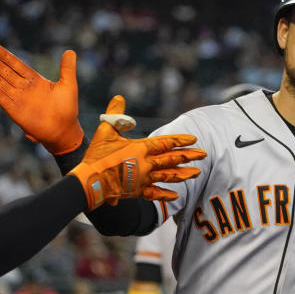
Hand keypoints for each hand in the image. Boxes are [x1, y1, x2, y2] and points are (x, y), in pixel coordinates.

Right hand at [0, 45, 82, 154]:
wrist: (64, 131)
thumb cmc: (68, 109)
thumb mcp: (69, 86)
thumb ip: (67, 69)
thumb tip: (70, 51)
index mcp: (35, 81)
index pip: (18, 66)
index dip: (7, 57)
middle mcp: (24, 89)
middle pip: (6, 73)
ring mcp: (18, 99)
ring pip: (1, 84)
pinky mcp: (15, 111)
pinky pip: (2, 99)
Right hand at [69, 96, 206, 209]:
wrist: (90, 181)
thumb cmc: (97, 156)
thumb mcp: (106, 131)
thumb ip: (115, 115)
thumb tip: (120, 98)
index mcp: (140, 148)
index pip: (165, 143)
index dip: (180, 140)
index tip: (194, 139)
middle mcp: (146, 164)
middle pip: (172, 159)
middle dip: (189, 156)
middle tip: (204, 154)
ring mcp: (143, 179)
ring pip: (168, 176)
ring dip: (184, 174)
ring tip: (197, 173)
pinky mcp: (138, 191)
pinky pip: (155, 194)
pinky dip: (166, 195)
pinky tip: (177, 195)